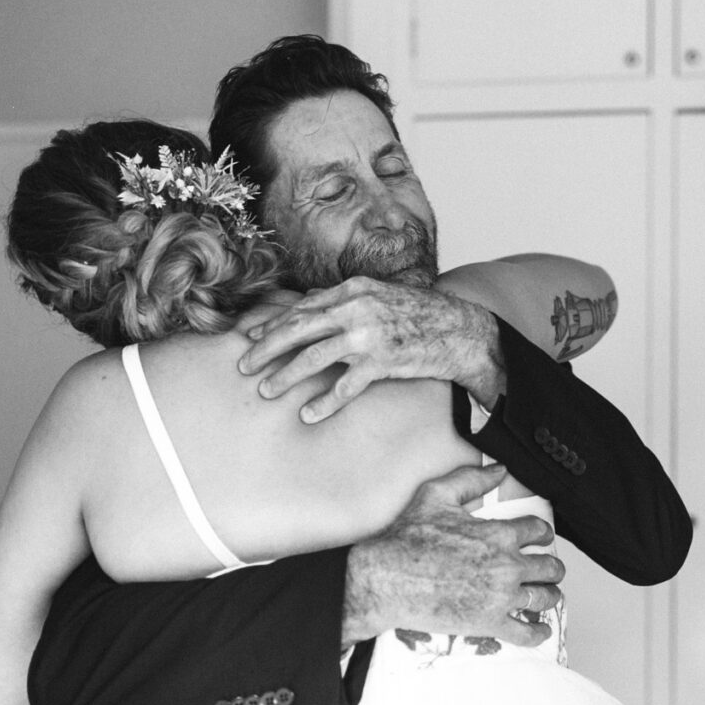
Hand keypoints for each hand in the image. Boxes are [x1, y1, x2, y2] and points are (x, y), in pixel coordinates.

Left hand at [238, 277, 504, 421]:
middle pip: (298, 328)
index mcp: (353, 289)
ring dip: (285, 375)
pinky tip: (308, 415)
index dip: (273, 323)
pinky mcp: (383, 360)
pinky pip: (345, 386)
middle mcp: (356, 307)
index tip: (252, 338)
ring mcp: (369, 334)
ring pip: (314, 356)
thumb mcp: (380, 297)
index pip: (302, 307)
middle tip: (243, 365)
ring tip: (266, 391)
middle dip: (266, 348)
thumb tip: (311, 304)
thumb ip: (347, 300)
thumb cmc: (420, 315)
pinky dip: (324, 402)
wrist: (461, 330)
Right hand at [343, 464, 564, 647]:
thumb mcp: (437, 495)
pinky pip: (527, 633)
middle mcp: (507, 566)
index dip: (542, 533)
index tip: (541, 538)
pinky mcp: (490, 624)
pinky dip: (539, 633)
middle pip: (549, 567)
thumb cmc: (408, 538)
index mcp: (498, 534)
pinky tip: (541, 629)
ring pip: (544, 598)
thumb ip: (471, 480)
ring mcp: (500, 597)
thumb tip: (500, 470)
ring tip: (548, 595)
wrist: (387, 580)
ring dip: (551, 595)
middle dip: (552, 566)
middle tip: (549, 569)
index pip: (538, 531)